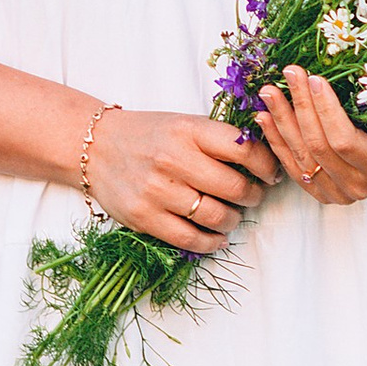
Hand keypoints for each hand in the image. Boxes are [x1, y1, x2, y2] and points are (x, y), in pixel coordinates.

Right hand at [86, 109, 280, 254]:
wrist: (96, 147)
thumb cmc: (149, 135)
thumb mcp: (185, 124)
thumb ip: (219, 140)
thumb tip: (264, 161)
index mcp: (189, 130)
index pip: (244, 149)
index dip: (266, 165)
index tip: (270, 173)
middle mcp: (173, 158)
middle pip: (234, 187)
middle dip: (253, 195)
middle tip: (252, 196)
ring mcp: (157, 190)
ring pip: (216, 216)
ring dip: (233, 220)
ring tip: (232, 215)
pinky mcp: (144, 217)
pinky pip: (190, 239)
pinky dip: (211, 242)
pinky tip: (217, 237)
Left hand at [256, 66, 366, 206]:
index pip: (344, 141)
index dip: (326, 110)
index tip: (315, 78)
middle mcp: (357, 186)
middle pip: (318, 146)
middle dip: (300, 107)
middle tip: (289, 73)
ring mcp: (336, 193)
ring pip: (300, 156)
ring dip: (281, 121)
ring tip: (269, 91)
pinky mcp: (320, 191)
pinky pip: (292, 166)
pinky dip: (276, 140)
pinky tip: (264, 117)